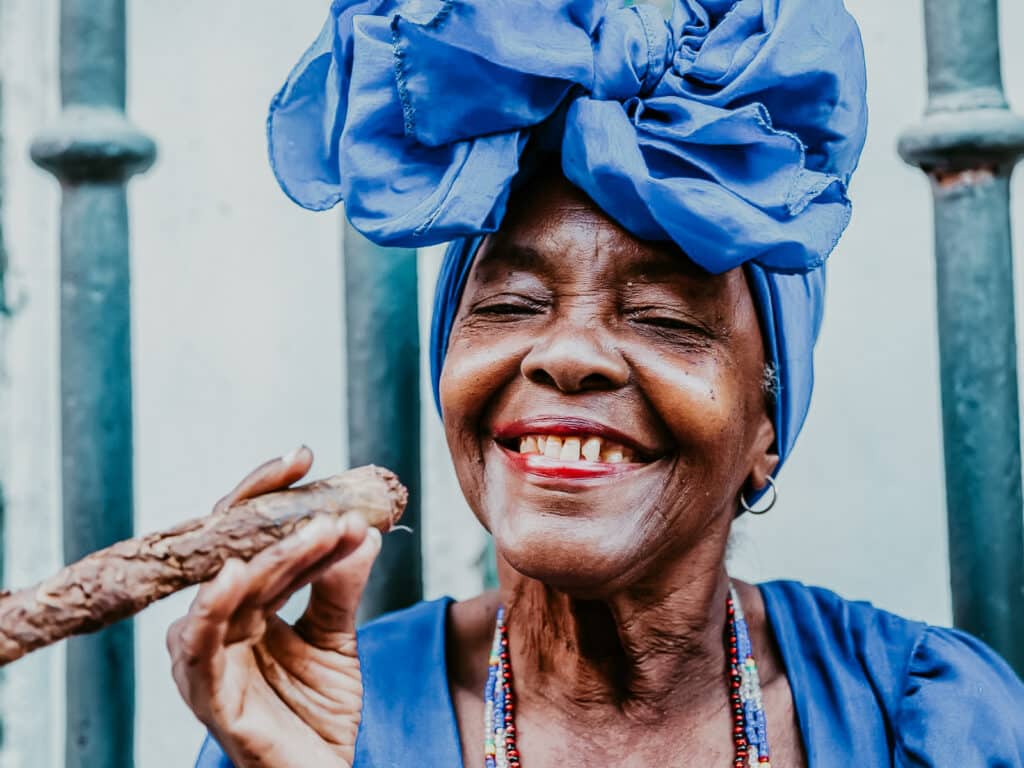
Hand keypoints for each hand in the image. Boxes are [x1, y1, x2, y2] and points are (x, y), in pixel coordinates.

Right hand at [167, 447, 381, 767]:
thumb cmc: (318, 713)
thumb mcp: (337, 638)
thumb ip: (340, 586)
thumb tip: (364, 529)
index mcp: (243, 605)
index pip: (247, 535)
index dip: (271, 495)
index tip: (305, 456)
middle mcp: (217, 623)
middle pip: (232, 550)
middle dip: (272, 511)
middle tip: (308, 472)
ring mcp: (207, 657)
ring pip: (228, 589)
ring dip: (271, 555)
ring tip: (316, 528)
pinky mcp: (209, 695)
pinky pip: (201, 645)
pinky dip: (212, 607)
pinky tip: (235, 574)